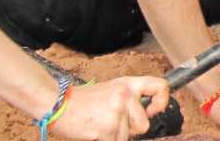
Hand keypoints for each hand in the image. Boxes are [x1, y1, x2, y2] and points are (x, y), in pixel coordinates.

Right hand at [51, 76, 168, 140]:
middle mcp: (125, 96)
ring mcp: (117, 113)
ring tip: (99, 125)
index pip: (160, 86)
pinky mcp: (108, 130)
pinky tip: (94, 131)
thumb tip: (149, 112)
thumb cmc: (82, 100)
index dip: (162, 101)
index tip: (153, 110)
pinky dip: (105, 140)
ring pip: (127, 137)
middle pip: (144, 125)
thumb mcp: (110, 90)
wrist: (57, 105)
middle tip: (111, 121)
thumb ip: (129, 98)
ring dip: (115, 136)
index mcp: (127, 84)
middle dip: (130, 129)